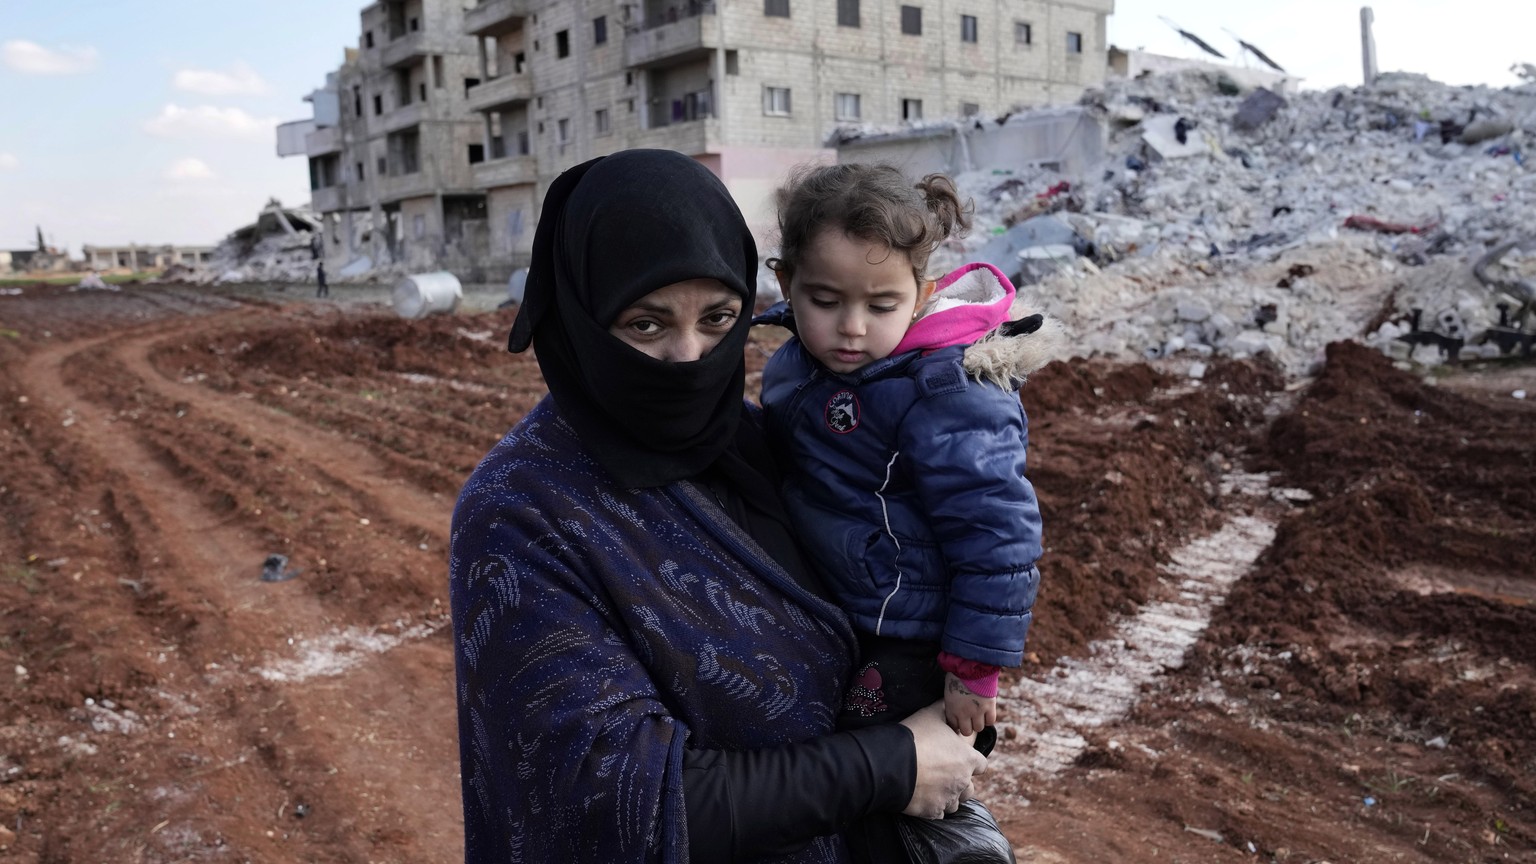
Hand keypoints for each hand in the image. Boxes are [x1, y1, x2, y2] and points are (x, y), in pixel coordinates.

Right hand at [899, 701, 986, 819]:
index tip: (959, 760)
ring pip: (955, 803)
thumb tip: (947, 700)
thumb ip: (943, 708)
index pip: (981, 765)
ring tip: (933, 789)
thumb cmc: (914, 736)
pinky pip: (938, 813)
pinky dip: (933, 807)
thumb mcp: (930, 714)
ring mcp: (948, 798)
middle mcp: (962, 781)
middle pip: (970, 788)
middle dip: (960, 783)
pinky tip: (923, 798)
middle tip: (943, 775)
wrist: (892, 762)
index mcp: (967, 759)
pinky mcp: (933, 811)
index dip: (971, 762)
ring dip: (948, 797)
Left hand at [943, 672, 997, 736]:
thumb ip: (952, 703)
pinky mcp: (989, 707)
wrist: (971, 666)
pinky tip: (986, 712)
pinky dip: (988, 718)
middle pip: (966, 732)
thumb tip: (956, 710)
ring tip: (978, 715)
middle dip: (968, 726)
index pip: (953, 726)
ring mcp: (977, 711)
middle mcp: (963, 713)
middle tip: (970, 719)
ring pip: (978, 728)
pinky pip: (990, 721)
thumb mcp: (949, 690)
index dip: (957, 725)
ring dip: (978, 722)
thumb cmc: (957, 674)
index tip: (959, 723)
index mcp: (951, 708)